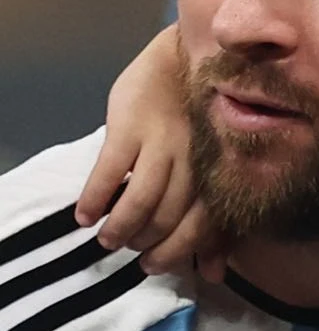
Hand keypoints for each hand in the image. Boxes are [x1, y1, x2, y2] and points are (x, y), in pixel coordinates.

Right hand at [74, 25, 226, 279]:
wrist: (193, 56)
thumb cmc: (207, 122)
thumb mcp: (217, 170)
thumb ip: (218, 223)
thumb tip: (212, 274)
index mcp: (220, 172)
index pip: (202, 227)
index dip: (178, 252)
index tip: (155, 266)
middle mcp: (196, 161)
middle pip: (170, 218)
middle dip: (148, 245)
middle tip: (131, 254)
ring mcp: (163, 141)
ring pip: (142, 199)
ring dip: (121, 227)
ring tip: (108, 240)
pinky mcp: (130, 124)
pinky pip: (109, 171)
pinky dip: (95, 198)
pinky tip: (85, 215)